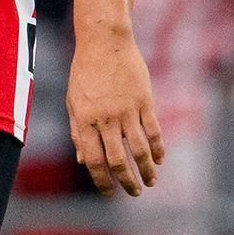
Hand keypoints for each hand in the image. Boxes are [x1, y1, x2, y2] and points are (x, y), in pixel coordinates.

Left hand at [66, 31, 164, 196]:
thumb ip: (77, 132)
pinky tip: (159, 160)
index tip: (110, 192)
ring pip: (139, 149)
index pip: (94, 160)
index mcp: (84, 120)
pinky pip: (154, 131)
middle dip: (127, 181)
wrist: (104, 42)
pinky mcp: (144, 101)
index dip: (102, 181)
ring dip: (146, 170)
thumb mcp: (73, 101)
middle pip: (117, 160)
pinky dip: (158, 149)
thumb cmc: (85, 72)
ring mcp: (126, 110)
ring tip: (150, 181)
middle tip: (135, 192)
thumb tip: (83, 161)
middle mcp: (105, 118)